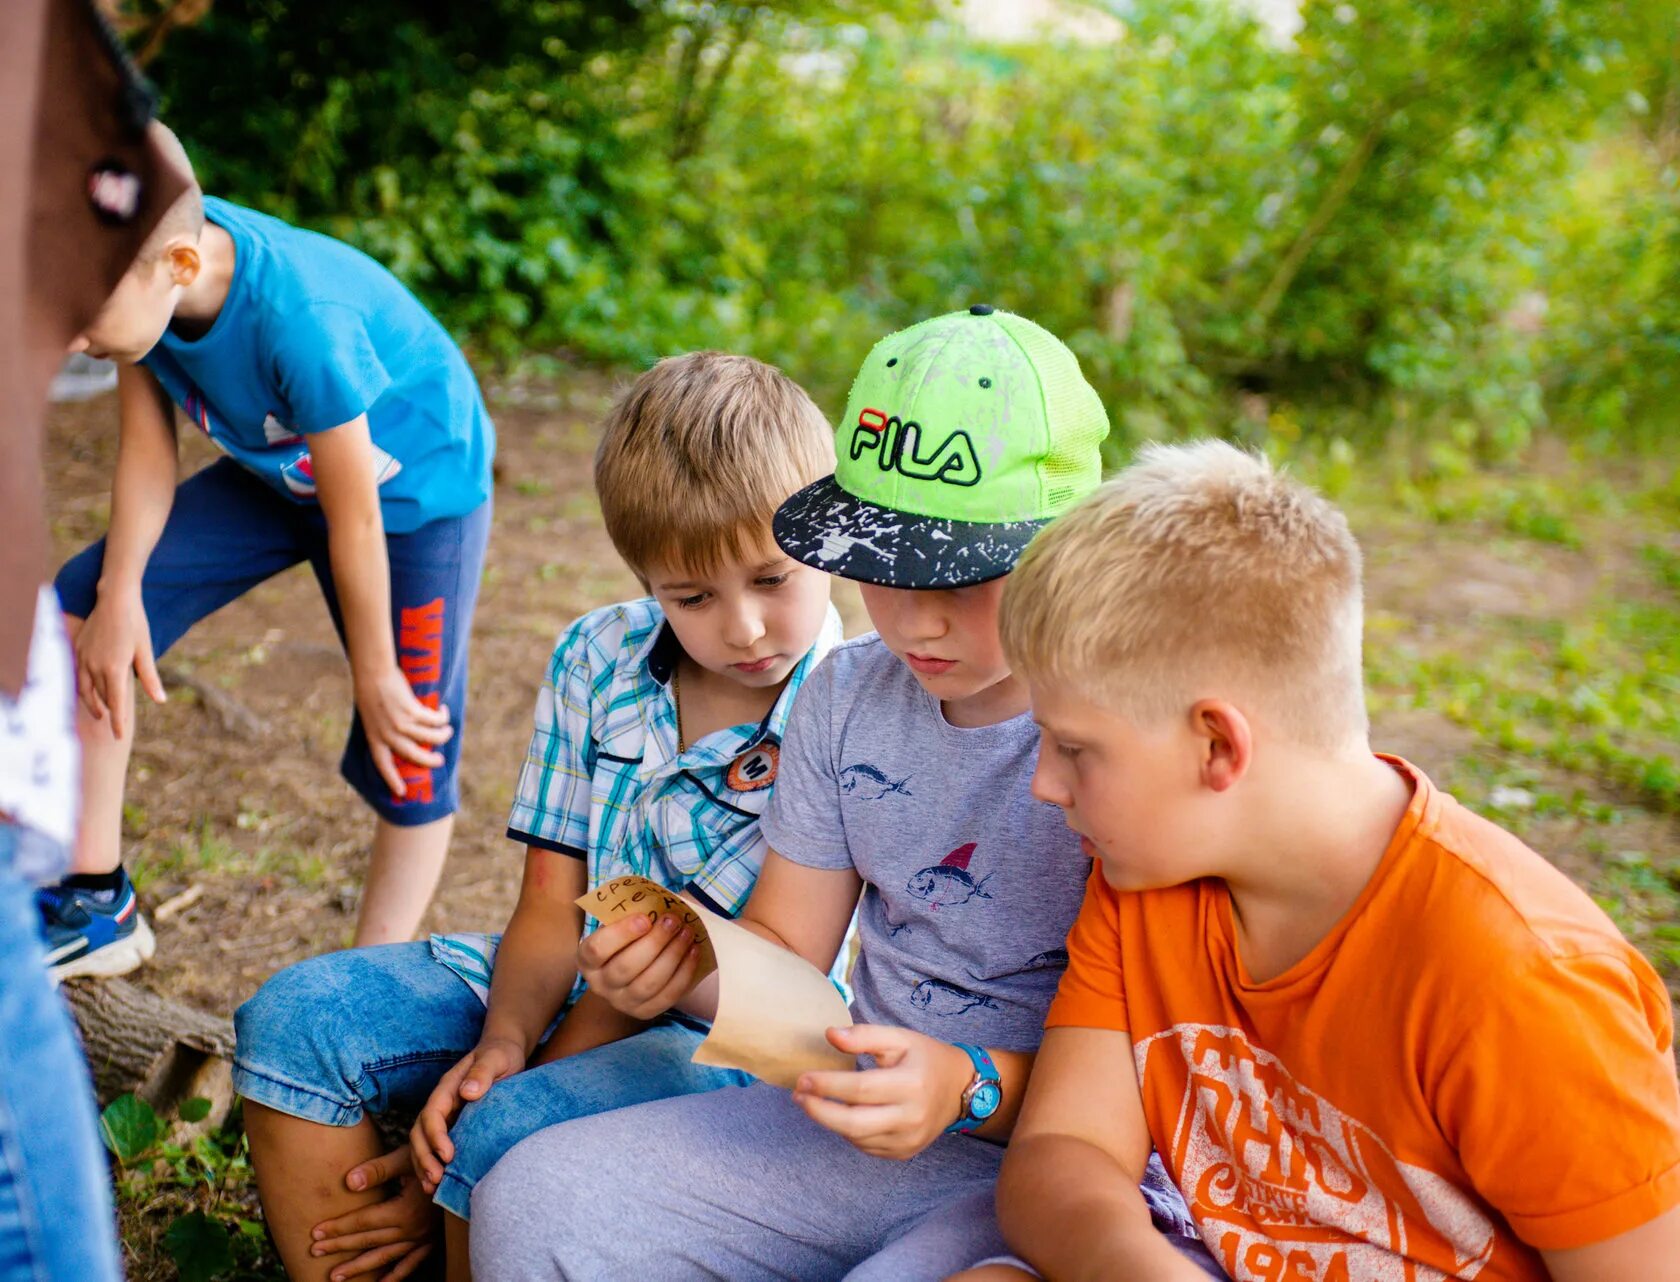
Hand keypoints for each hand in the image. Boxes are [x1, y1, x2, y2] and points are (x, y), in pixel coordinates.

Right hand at [74, 589, 164, 737]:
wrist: (114, 599)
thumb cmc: (135, 624)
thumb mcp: (145, 651)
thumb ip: (150, 678)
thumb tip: (160, 700)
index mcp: (114, 668)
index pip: (115, 703)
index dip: (118, 722)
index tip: (120, 736)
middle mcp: (95, 666)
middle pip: (100, 697)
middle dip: (107, 713)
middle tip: (114, 727)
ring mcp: (83, 657)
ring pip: (85, 689)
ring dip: (92, 703)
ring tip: (100, 713)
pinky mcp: (78, 649)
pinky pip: (78, 675)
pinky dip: (83, 687)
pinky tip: (89, 691)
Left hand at [311, 1144, 437, 1281]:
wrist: (470, 1166)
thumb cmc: (436, 1158)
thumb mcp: (407, 1158)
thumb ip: (378, 1170)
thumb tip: (348, 1182)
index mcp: (404, 1210)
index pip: (363, 1221)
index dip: (338, 1227)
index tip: (315, 1233)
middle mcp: (411, 1229)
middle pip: (368, 1241)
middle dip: (340, 1246)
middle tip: (314, 1251)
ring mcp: (422, 1238)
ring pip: (385, 1257)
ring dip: (359, 1267)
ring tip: (334, 1276)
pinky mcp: (432, 1241)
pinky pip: (411, 1264)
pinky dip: (395, 1275)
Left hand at [353, 663, 451, 796]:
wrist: (373, 672)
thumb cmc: (371, 690)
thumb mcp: (372, 715)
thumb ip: (383, 728)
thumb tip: (401, 735)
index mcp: (374, 737)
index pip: (383, 764)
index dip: (392, 779)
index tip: (402, 792)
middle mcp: (388, 734)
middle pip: (414, 755)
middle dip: (429, 761)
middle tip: (440, 761)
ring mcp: (400, 723)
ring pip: (430, 737)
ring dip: (442, 735)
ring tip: (447, 731)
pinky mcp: (412, 711)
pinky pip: (434, 719)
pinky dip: (442, 716)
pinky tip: (443, 711)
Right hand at [409, 1037, 524, 1191]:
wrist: (503, 1052)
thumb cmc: (500, 1054)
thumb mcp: (495, 1058)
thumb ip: (482, 1072)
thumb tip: (468, 1092)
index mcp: (448, 1088)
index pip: (432, 1113)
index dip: (435, 1135)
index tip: (448, 1154)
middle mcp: (441, 1104)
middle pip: (420, 1132)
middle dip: (424, 1156)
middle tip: (436, 1179)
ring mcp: (445, 1116)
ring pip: (422, 1143)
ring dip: (423, 1165)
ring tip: (433, 1188)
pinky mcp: (454, 1127)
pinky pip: (435, 1148)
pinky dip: (433, 1166)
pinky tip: (439, 1185)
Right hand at [575, 911, 702, 1019]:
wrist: (634, 970)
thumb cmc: (628, 939)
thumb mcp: (622, 925)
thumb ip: (633, 914)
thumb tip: (659, 900)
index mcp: (587, 960)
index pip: (597, 949)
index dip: (621, 933)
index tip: (645, 918)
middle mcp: (600, 985)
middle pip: (626, 967)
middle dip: (654, 942)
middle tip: (673, 920)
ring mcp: (622, 1003)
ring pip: (648, 983)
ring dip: (672, 955)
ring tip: (687, 933)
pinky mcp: (645, 1012)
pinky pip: (667, 995)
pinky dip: (684, 973)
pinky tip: (694, 951)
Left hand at [792, 1025, 972, 1159]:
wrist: (959, 1089)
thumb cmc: (925, 1058)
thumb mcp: (899, 1038)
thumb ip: (864, 1036)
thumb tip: (829, 1035)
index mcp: (911, 1085)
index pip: (860, 1089)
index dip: (828, 1085)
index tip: (803, 1078)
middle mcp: (911, 1117)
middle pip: (854, 1124)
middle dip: (819, 1111)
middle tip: (798, 1096)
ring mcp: (908, 1140)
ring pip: (857, 1138)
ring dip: (830, 1121)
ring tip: (814, 1102)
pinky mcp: (904, 1153)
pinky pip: (867, 1146)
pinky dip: (849, 1131)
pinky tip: (842, 1114)